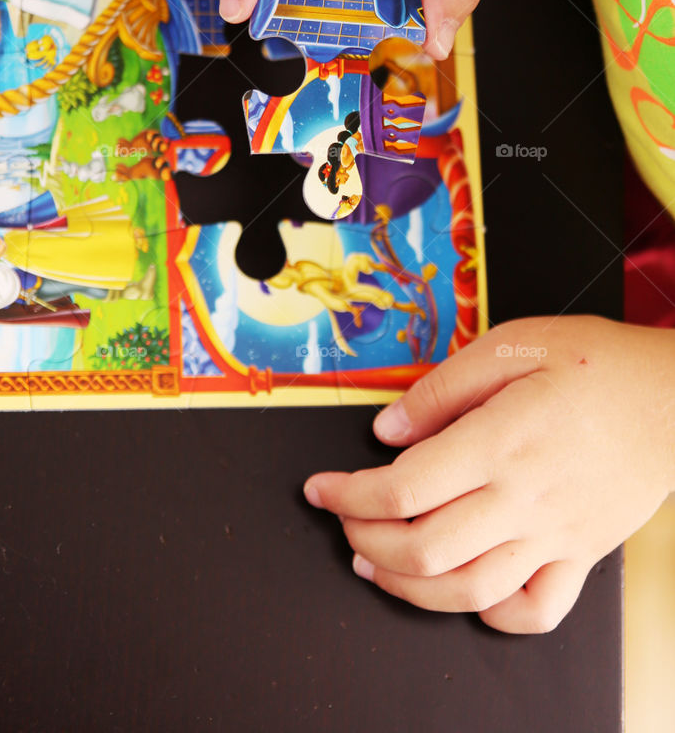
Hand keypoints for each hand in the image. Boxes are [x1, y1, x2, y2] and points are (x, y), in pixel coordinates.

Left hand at [303, 316, 674, 632]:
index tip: (321, 488)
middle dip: (366, 540)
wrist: (674, 396)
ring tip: (376, 564)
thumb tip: (387, 428)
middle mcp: (525, 500)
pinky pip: (536, 611)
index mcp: (501, 442)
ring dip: (408, 586)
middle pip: (425, 548)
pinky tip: (463, 595)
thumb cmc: (599, 363)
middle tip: (343, 519)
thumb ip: (443, 387)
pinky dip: (493, 617)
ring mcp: (555, 536)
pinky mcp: (582, 555)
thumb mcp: (515, 344)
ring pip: (469, 590)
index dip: (348, 494)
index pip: (404, 488)